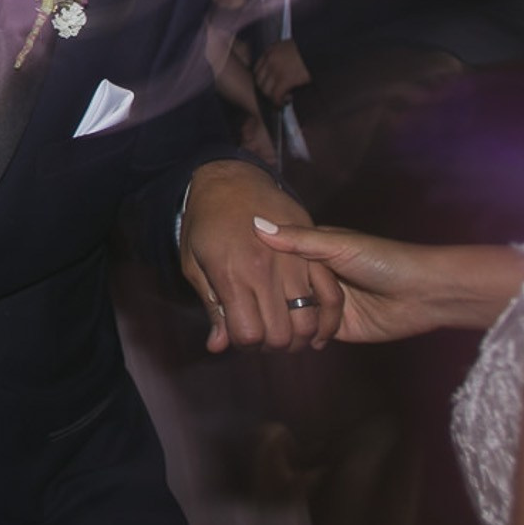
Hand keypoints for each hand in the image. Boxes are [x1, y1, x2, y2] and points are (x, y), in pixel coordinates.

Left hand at [178, 161, 341, 352]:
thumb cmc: (204, 222)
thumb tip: (218, 347)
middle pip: (281, 335)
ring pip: (308, 321)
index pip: (250, 335)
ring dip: (299, 335)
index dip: (246, 344)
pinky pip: (330, 295)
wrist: (230, 178)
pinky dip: (324, 315)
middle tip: (264, 334)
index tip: (241, 335)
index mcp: (233, 275)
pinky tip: (312, 318)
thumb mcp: (193, 264)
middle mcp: (265, 271)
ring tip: (286, 327)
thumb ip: (211, 307)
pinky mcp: (314, 248)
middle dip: (272, 345)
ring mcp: (293, 260)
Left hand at [251, 39, 309, 102]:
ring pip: (265, 90)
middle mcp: (270, 59)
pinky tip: (288, 100)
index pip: (257, 69)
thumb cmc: (311, 47)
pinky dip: (280, 101)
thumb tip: (282, 70)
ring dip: (273, 97)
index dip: (263, 80)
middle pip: (259, 81)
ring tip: (284, 98)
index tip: (270, 86)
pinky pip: (276, 95)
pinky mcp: (285, 79)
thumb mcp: (290, 47)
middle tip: (277, 95)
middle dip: (267, 90)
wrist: (320, 47)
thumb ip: (282, 56)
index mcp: (270, 50)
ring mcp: (276, 69)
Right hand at [253, 221, 520, 343]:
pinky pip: (312, 334)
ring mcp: (326, 304)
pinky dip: (304, 338)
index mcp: (314, 251)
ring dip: (287, 322)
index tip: (236, 274)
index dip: (259, 267)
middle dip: (270, 301)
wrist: (422, 293)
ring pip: (295, 314)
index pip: (276, 259)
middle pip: (283, 290)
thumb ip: (298, 240)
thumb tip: (256, 224)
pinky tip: (293, 339)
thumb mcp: (338, 245)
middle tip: (248, 310)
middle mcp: (316, 277)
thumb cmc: (382, 259)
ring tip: (269, 328)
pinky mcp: (338, 328)